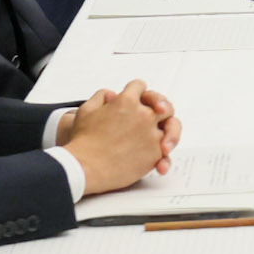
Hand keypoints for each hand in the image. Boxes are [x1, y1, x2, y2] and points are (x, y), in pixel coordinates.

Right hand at [62, 81, 181, 192]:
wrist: (84, 167)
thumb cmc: (83, 141)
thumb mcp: (86, 111)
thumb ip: (100, 98)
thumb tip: (111, 94)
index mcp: (126, 101)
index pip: (139, 86)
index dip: (136, 91)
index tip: (136, 98)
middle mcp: (144, 115)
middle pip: (163, 104)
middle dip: (160, 107)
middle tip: (156, 114)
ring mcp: (152, 134)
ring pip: (170, 126)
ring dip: (167, 131)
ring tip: (163, 139)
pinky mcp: (156, 153)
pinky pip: (166, 150)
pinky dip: (163, 154)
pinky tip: (159, 157)